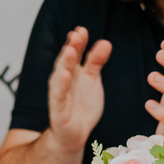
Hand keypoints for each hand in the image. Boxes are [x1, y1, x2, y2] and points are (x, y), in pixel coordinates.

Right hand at [47, 27, 111, 152]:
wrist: (75, 134)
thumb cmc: (82, 106)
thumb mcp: (92, 80)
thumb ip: (96, 61)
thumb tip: (105, 42)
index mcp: (72, 71)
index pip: (74, 53)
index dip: (78, 42)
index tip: (82, 30)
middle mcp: (64, 79)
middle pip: (67, 60)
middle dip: (72, 47)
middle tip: (78, 34)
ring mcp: (60, 93)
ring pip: (61, 74)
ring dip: (65, 62)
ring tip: (70, 49)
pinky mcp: (58, 108)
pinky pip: (59, 94)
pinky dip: (61, 85)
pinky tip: (65, 75)